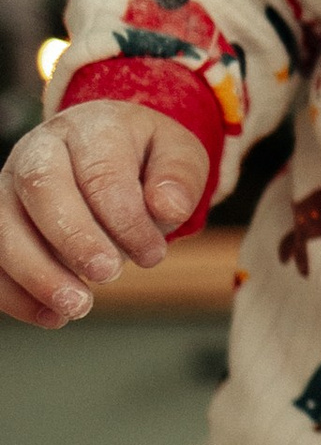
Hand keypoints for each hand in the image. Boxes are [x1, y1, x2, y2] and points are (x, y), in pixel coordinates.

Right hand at [0, 101, 211, 323]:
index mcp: (90, 128)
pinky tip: (50, 316)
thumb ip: (178, 176)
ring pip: (2, 223)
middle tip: (107, 275)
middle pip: (41, 186)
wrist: (108, 150)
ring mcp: (10, 184)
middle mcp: (40, 149)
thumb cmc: (143, 156)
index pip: (100, 171)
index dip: (125, 218)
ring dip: (36, 272)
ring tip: (77, 305)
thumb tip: (169, 206)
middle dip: (73, 238)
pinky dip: (13, 293)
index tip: (152, 254)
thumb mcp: (178, 153)